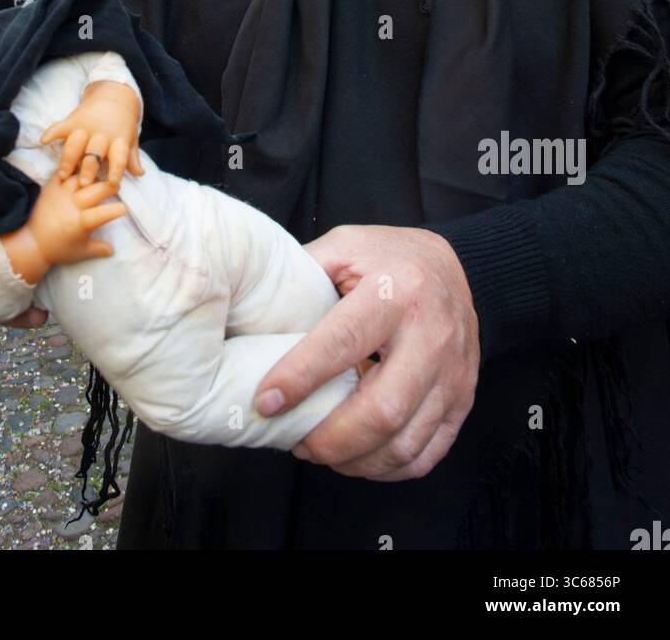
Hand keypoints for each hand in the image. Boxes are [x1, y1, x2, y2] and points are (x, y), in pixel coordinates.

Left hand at [3, 171, 126, 280]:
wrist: (31, 243)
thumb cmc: (58, 249)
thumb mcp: (81, 253)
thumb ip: (99, 249)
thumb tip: (114, 249)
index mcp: (81, 223)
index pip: (101, 215)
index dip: (114, 211)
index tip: (123, 209)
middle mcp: (72, 206)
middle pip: (95, 190)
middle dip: (109, 186)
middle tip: (116, 185)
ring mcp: (61, 194)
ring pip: (81, 177)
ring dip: (93, 175)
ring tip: (100, 175)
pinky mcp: (51, 188)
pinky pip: (63, 172)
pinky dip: (73, 168)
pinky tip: (81, 166)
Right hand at [41, 79, 143, 185]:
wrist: (114, 95)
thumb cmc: (123, 123)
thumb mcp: (131, 139)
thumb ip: (131, 158)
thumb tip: (139, 174)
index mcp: (119, 140)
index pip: (120, 157)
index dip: (117, 171)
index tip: (113, 185)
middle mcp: (102, 133)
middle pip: (94, 153)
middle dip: (89, 169)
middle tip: (83, 185)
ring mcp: (86, 126)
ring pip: (75, 144)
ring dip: (69, 159)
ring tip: (63, 175)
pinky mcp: (73, 119)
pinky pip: (61, 126)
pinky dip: (52, 132)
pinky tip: (44, 141)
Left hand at [253, 225, 478, 480]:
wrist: (456, 268)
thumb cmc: (389, 259)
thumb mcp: (344, 247)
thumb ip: (303, 276)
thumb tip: (253, 318)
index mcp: (395, 291)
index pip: (344, 342)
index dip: (301, 377)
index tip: (267, 401)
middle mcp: (431, 335)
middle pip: (382, 409)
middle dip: (330, 439)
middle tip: (296, 440)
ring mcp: (453, 373)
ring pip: (404, 442)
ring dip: (354, 460)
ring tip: (321, 451)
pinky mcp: (463, 401)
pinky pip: (425, 455)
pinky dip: (386, 469)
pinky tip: (358, 457)